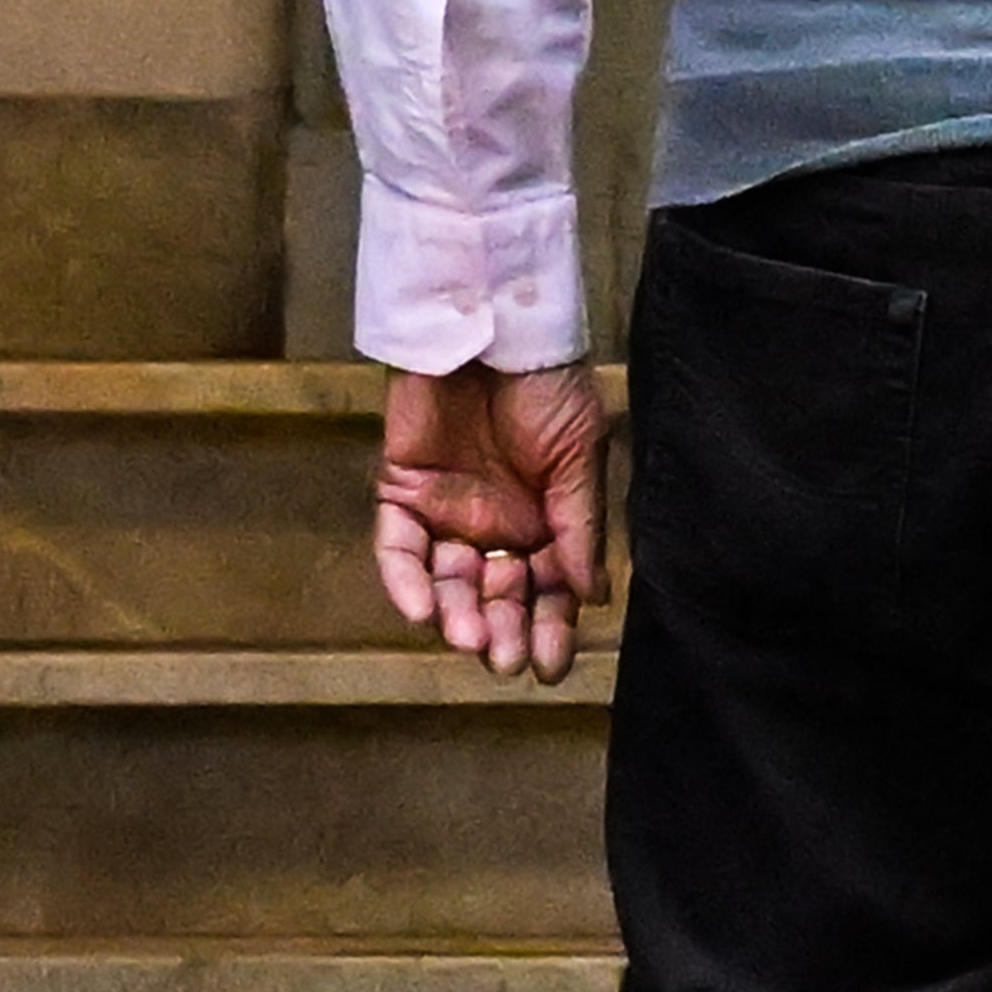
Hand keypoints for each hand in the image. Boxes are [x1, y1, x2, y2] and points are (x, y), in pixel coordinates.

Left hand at [374, 359, 609, 683]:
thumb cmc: (547, 384)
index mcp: (547, 522)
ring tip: (469, 637)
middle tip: (504, 658)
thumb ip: (579, 526)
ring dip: (457, 615)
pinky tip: (421, 609)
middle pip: (498, 597)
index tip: (549, 665)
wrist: (490, 325)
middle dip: (503, 631)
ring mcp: (448, 513)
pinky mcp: (402, 493)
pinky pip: (398, 550)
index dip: (550, 629)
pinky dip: (406, 581)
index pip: (549, 591)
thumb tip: (592, 597)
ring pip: (447, 583)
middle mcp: (497, 526)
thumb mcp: (581, 455)